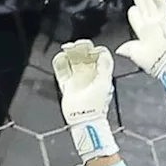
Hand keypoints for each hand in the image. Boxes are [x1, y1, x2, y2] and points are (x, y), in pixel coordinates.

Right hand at [52, 39, 118, 163]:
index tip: (89, 47)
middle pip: (84, 55)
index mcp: (101, 73)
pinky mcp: (67, 85)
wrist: (85, 120)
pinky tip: (60, 57)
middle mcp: (89, 75)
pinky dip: (59, 62)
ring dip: (70, 53)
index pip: (98, 55)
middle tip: (75, 45)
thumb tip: (103, 52)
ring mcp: (77, 79)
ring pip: (72, 60)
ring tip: (66, 49)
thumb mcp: (104, 82)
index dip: (94, 49)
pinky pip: (61, 70)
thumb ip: (105, 66)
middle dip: (80, 48)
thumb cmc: (96, 106)